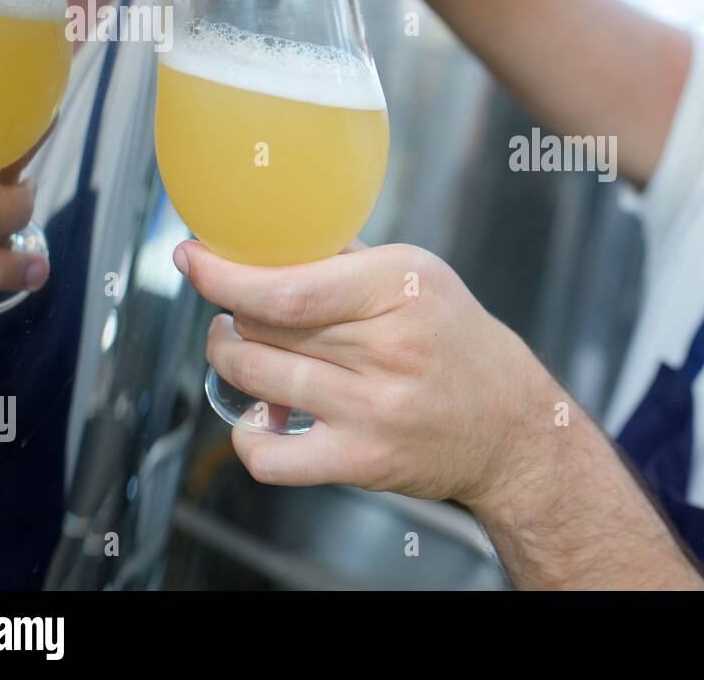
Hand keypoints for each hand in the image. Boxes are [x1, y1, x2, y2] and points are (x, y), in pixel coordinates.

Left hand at [174, 238, 560, 512]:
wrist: (512, 427)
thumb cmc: (461, 347)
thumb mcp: (424, 280)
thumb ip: (349, 261)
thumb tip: (269, 241)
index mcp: (403, 287)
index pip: (288, 286)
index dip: (224, 275)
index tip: (191, 258)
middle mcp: (390, 348)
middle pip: (265, 327)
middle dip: (230, 314)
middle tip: (229, 308)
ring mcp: (375, 409)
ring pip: (258, 379)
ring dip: (230, 360)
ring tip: (238, 348)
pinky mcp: (363, 461)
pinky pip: (270, 457)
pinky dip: (246, 436)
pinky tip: (259, 417)